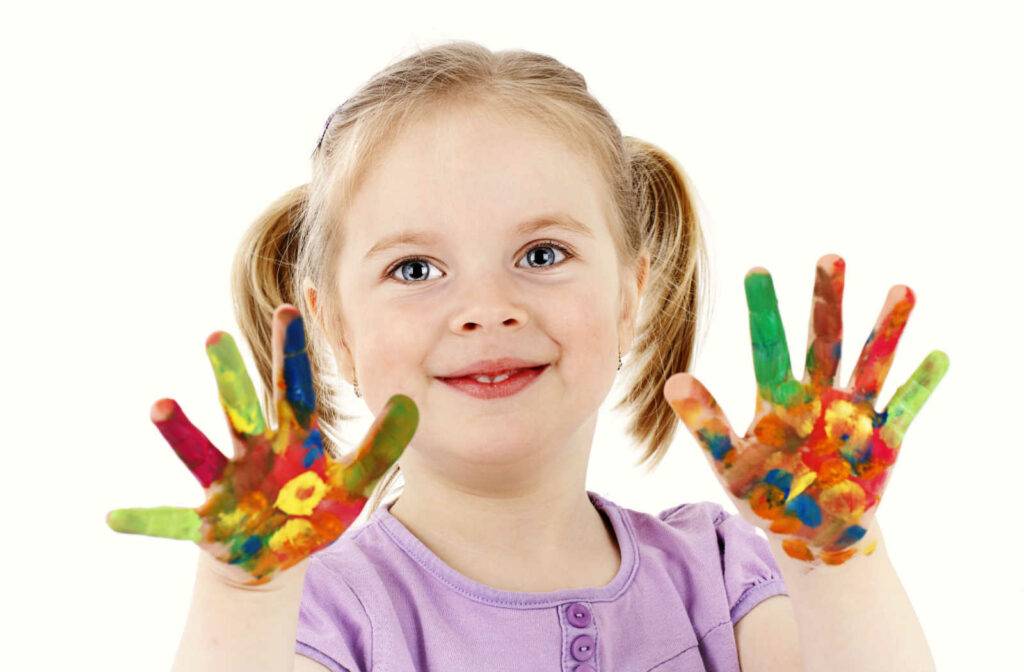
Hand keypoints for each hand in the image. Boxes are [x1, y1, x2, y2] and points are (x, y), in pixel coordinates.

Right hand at [107, 305, 416, 583]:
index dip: (294, 351)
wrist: (277, 552)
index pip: (296, 387)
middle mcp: (254, 450)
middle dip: (230, 374)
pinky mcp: (207, 522)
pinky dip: (145, 520)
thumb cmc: (313, 507)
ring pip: (201, 451)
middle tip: (215, 336)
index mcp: (293, 437)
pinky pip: (171, 521)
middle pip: (241, 406)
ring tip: (160, 405)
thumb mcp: (355, 482)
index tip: (291, 307)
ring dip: (180, 430)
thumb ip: (382, 447)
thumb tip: (410, 403)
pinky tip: (113, 518)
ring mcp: (227, 483)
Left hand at [664, 254, 947, 566]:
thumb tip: (672, 382)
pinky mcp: (884, 439)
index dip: (763, 311)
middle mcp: (818, 395)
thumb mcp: (730, 466)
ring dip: (886, 329)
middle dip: (828, 301)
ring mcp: (853, 413)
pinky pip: (906, 406)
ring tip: (901, 290)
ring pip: (870, 362)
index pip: (769, 346)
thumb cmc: (767, 497)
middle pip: (825, 339)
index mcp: (778, 399)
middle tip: (830, 257)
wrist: (811, 536)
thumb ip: (707, 426)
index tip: (756, 270)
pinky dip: (920, 385)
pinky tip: (937, 356)